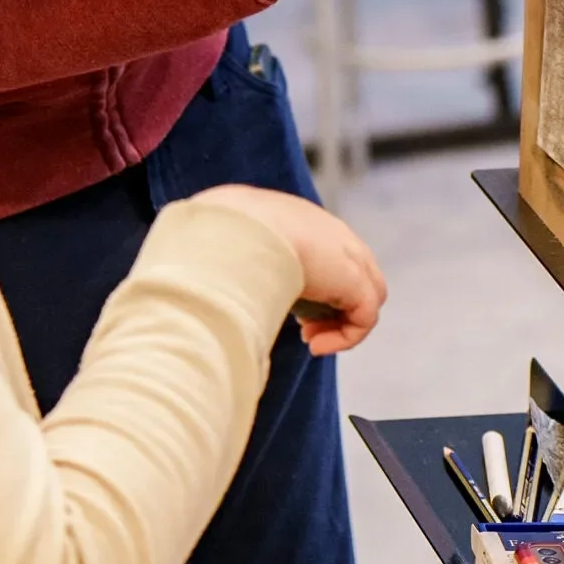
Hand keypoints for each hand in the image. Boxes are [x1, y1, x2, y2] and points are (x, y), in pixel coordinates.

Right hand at [192, 184, 385, 355]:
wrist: (237, 226)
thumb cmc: (219, 232)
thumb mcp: (222, 240)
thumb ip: (226, 256)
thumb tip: (196, 275)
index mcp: (302, 217)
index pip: (326, 251)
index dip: (313, 283)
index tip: (287, 303)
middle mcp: (332, 232)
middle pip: (355, 274)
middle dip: (333, 304)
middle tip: (303, 327)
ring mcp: (349, 254)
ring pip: (366, 297)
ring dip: (340, 323)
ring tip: (310, 340)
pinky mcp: (356, 280)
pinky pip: (365, 318)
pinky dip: (344, 338)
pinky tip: (314, 346)